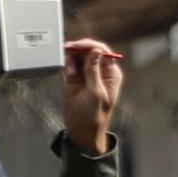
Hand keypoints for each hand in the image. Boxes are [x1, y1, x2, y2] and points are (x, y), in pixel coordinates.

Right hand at [62, 35, 124, 151]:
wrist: (81, 131)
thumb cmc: (94, 115)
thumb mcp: (96, 93)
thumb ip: (94, 71)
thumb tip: (96, 51)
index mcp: (110, 74)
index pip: (102, 51)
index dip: (90, 46)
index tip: (78, 45)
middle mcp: (99, 71)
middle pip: (89, 51)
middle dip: (79, 49)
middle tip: (67, 49)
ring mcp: (86, 74)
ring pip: (78, 56)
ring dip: (72, 57)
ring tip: (68, 65)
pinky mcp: (75, 79)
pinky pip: (70, 65)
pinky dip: (67, 65)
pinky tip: (67, 71)